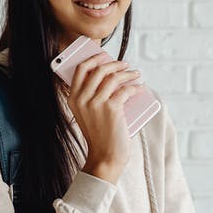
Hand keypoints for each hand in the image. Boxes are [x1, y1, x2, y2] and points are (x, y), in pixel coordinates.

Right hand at [67, 53, 142, 178]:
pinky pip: (125, 90)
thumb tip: (109, 75)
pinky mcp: (111, 109)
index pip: (81, 69)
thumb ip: (90, 96)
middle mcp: (82, 99)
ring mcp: (96, 103)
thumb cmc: (99, 134)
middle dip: (115, 64)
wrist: (105, 157)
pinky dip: (135, 87)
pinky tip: (139, 88)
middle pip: (99, 70)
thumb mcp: (87, 114)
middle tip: (126, 65)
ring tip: (136, 75)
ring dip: (128, 74)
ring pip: (114, 77)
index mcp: (73, 98)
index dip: (94, 59)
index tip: (104, 55)